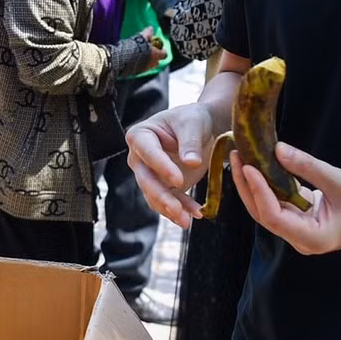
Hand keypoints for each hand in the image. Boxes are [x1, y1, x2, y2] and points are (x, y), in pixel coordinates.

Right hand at [126, 103, 222, 226]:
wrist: (201, 129)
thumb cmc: (192, 119)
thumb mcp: (193, 123)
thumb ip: (190, 141)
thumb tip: (191, 162)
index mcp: (140, 136)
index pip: (148, 153)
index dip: (161, 167)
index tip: (178, 180)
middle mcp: (139, 157)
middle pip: (146, 180)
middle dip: (161, 196)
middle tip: (177, 210)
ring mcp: (149, 175)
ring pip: (154, 196)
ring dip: (170, 209)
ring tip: (187, 220)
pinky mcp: (163, 187)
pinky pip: (169, 202)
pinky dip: (182, 210)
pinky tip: (196, 213)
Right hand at [132, 27, 165, 73]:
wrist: (124, 58)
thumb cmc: (135, 47)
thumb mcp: (142, 37)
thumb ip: (147, 33)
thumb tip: (150, 28)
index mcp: (156, 55)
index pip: (164, 54)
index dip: (162, 51)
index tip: (159, 47)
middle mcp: (152, 63)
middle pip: (157, 61)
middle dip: (154, 57)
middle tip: (149, 52)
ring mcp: (145, 69)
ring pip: (149, 65)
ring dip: (146, 61)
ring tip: (140, 55)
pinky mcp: (137, 72)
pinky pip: (141, 68)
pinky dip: (139, 65)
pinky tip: (133, 60)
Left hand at [233, 142, 340, 253]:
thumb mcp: (339, 180)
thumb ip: (306, 167)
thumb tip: (276, 149)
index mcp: (312, 238)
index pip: (274, 216)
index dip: (258, 191)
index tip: (249, 167)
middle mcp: (301, 239)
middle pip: (264, 214)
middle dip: (248, 186)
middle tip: (237, 155)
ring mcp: (300, 231)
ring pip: (268, 208)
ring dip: (254, 185)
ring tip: (242, 157)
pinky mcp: (302, 219)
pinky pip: (279, 203)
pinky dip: (268, 185)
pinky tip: (259, 165)